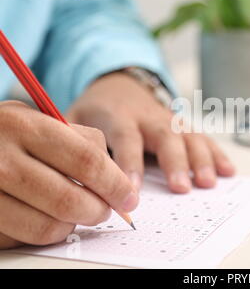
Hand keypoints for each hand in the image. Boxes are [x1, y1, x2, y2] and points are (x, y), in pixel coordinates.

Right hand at [0, 101, 138, 248]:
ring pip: (49, 226)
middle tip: (105, 210)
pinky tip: (48, 215)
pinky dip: (46, 231)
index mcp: (28, 127)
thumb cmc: (14, 131)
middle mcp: (3, 160)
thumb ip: (84, 141)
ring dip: (74, 224)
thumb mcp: (45, 120)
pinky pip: (26, 237)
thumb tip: (120, 180)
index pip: (87, 162)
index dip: (115, 185)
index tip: (129, 198)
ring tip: (78, 212)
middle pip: (70, 200)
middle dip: (99, 211)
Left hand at [66, 72, 234, 193]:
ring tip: (209, 183)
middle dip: (175, 162)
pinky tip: (228, 170)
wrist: (120, 84)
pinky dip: (216, 153)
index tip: (133, 190)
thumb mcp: (75, 117)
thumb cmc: (98, 109)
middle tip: (181, 188)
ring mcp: (170, 119)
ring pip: (189, 135)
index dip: (129, 164)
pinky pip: (203, 137)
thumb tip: (74, 174)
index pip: (125, 138)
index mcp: (118, 114)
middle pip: (165, 135)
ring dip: (201, 159)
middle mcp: (148, 115)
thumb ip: (76, 139)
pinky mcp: (183, 124)